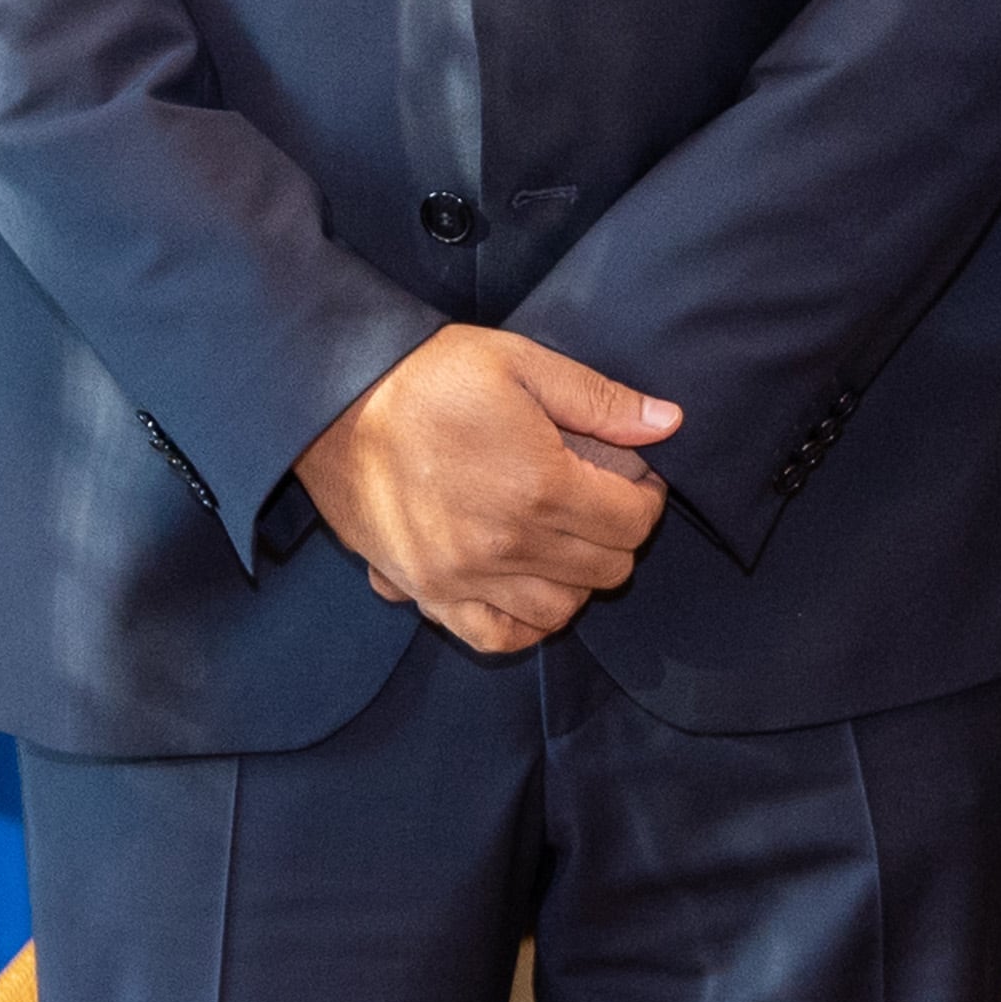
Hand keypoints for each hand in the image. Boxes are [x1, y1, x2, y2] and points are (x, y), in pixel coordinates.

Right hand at [290, 325, 681, 656]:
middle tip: (602, 500)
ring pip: (559, 610)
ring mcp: (462, 577)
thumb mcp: (523, 364)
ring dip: (578, 580)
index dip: (646, 498)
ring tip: (566, 540)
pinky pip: (495, 637)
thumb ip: (601, 400)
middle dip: (618, 535)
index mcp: (540, 486)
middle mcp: (506, 545)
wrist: (331, 404)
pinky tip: (528, 587)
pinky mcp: (425, 592)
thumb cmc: (429, 376)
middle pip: (605, 570)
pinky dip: (524, 623)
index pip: (632, 523)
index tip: (633, 477)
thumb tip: (669, 423)